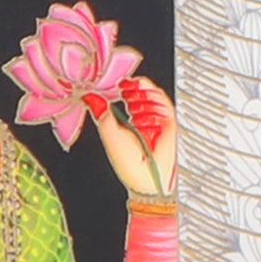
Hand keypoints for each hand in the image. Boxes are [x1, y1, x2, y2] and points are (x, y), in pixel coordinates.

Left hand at [95, 69, 178, 205]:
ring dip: (143, 94)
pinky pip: (165, 106)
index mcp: (134, 119)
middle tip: (124, 86)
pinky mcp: (170, 124)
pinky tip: (141, 114)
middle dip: (135, 86)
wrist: (143, 178)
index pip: (133, 94)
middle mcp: (148, 118)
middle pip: (146, 91)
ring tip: (131, 101)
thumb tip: (90, 98)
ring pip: (155, 95)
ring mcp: (159, 120)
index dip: (128, 86)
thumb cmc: (128, 163)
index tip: (119, 82)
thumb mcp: (110, 133)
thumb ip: (102, 113)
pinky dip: (154, 105)